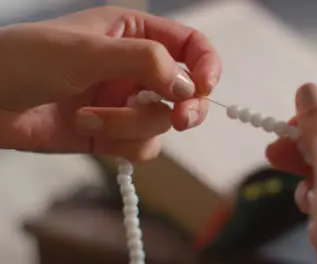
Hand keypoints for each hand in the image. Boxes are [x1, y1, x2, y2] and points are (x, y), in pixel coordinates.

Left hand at [0, 6, 220, 160]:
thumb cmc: (26, 60)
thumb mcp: (88, 50)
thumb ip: (145, 61)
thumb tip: (188, 86)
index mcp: (135, 35)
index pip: (190, 46)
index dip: (206, 65)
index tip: (205, 86)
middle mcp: (137, 69)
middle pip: (187, 91)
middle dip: (185, 107)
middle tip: (181, 119)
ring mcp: (126, 102)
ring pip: (162, 123)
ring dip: (130, 125)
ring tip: (91, 118)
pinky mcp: (114, 133)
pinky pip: (142, 146)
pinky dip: (121, 144)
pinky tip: (88, 130)